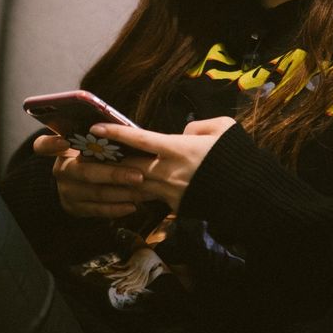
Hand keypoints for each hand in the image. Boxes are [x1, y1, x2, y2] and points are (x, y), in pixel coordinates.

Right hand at [33, 132, 146, 218]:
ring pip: (95, 193)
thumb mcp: (85, 143)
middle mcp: (60, 171)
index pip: (44, 145)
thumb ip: (95, 137)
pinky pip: (98, 210)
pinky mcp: (75, 209)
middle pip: (84, 172)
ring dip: (122, 192)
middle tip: (138, 175)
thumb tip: (124, 130)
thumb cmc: (89, 155)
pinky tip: (134, 205)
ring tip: (142, 189)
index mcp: (60, 150)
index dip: (52, 143)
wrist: (74, 183)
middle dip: (114, 174)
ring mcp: (66, 192)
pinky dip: (117, 208)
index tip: (64, 140)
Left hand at [86, 117, 235, 213]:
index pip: (140, 139)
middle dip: (106, 161)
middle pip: (129, 166)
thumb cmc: (235, 157)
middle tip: (84, 154)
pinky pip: (149, 198)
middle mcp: (169, 171)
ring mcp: (170, 192)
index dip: (116, 133)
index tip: (95, 127)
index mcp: (178, 149)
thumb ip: (198, 126)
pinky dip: (134, 194)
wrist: (248, 194)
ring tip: (93, 174)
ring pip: (134, 185)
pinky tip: (120, 191)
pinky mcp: (174, 207)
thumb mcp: (221, 128)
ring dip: (114, 180)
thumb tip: (183, 133)